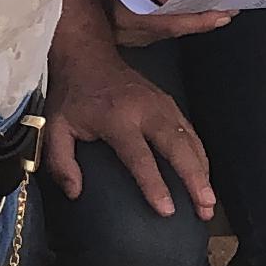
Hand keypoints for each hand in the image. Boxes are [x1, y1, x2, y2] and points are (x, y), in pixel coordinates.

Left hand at [45, 22, 215, 221]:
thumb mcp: (55, 127)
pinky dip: (200, 155)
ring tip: (209, 202)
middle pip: (177, 147)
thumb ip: (60, 162)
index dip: (154, 184)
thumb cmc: (73, 96)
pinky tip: (204, 176)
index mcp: (117, 118)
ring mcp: (161, 104)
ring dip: (203, 171)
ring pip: (190, 139)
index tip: (167, 210)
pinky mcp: (169, 102)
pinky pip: (191, 131)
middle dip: (195, 178)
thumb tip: (75, 193)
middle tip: (205, 208)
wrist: (88, 56)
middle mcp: (145, 110)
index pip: (140, 156)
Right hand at [92, 0, 232, 45]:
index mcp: (130, 19)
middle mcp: (129, 34)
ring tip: (212, 11)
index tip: (224, 15)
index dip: (201, 21)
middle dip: (200, 23)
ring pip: (164, 33)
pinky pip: (154, 30)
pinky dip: (173, 21)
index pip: (175, 24)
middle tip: (226, 12)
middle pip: (173, 31)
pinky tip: (185, 12)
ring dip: (188, 23)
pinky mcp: (123, 32)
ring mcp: (126, 36)